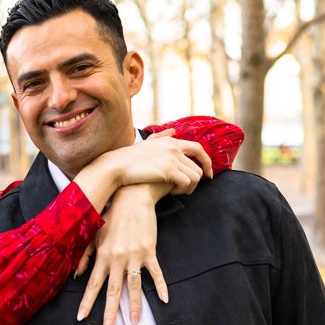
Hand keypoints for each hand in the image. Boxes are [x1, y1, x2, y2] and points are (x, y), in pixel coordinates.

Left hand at [74, 184, 165, 324]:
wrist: (132, 199)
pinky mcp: (149, 251)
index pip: (92, 284)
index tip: (81, 317)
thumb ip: (84, 255)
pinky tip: (164, 299)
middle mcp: (117, 259)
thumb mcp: (95, 234)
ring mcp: (134, 256)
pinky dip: (160, 286)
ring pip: (134, 286)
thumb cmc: (112, 216)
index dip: (87, 301)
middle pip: (113, 290)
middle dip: (109, 312)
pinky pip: (155, 273)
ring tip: (135, 323)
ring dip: (135, 306)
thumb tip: (76, 275)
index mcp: (103, 256)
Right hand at [95, 137, 210, 195]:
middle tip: (188, 189)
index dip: (206, 161)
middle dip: (197, 180)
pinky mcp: (169, 170)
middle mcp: (174, 148)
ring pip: (195, 177)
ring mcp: (172, 158)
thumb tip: (173, 131)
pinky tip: (171, 192)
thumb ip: (161, 137)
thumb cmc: (129, 159)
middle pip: (199, 166)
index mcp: (170, 141)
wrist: (116, 167)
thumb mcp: (146, 143)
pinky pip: (187, 183)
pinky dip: (182, 191)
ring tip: (176, 191)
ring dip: (188, 188)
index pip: (198, 148)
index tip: (208, 173)